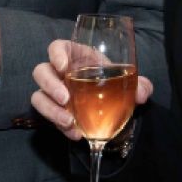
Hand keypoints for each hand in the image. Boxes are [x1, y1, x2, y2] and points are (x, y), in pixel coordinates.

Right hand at [30, 38, 153, 141]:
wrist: (112, 105)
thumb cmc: (114, 84)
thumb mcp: (129, 82)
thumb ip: (140, 85)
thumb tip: (142, 94)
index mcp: (76, 57)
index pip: (57, 48)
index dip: (56, 54)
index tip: (63, 67)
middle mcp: (60, 73)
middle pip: (41, 72)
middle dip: (50, 85)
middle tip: (65, 99)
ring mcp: (54, 93)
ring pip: (39, 97)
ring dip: (51, 110)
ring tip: (68, 122)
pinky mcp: (54, 111)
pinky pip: (47, 117)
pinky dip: (58, 125)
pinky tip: (75, 133)